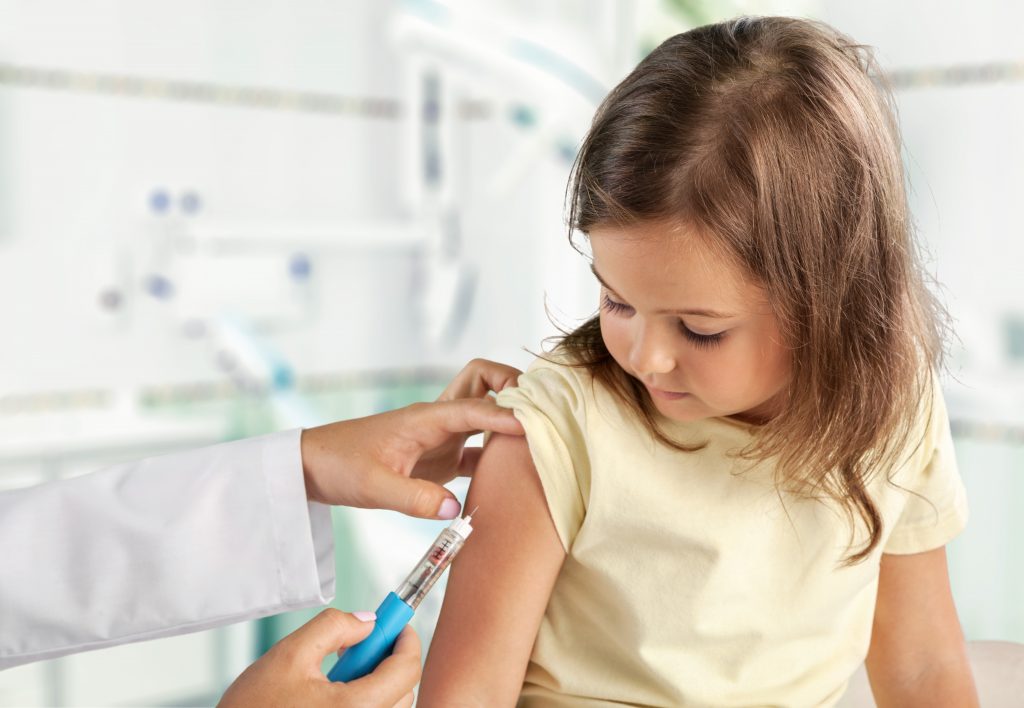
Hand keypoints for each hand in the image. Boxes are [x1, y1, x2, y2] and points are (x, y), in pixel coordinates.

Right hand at [219, 609, 419, 707]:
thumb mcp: (289, 655)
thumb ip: (334, 628)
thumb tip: (367, 622)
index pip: (405, 670)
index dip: (405, 640)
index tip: (398, 625)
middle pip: (402, 690)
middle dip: (388, 660)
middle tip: (363, 644)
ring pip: (389, 707)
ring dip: (377, 682)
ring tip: (339, 672)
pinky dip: (365, 700)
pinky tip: (335, 693)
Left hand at [300, 358, 523, 518]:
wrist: (315, 467)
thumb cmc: (340, 465)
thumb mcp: (374, 486)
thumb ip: (415, 498)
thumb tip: (455, 509)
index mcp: (426, 417)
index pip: (476, 406)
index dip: (506, 415)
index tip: (533, 426)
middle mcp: (439, 420)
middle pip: (485, 380)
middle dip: (513, 385)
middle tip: (540, 409)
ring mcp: (441, 437)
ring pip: (485, 411)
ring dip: (510, 415)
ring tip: (540, 434)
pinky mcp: (440, 457)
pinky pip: (479, 447)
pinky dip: (499, 452)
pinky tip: (515, 472)